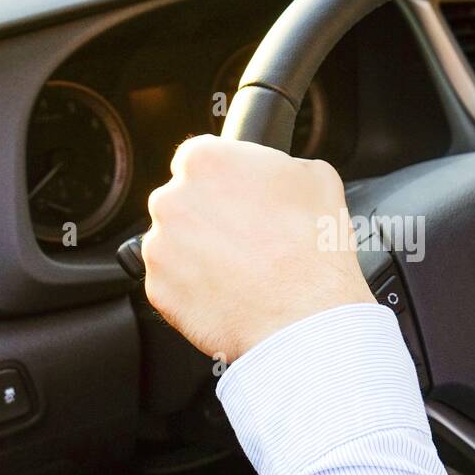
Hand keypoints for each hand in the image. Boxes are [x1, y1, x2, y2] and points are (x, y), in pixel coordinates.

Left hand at [142, 135, 374, 361]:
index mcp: (205, 160)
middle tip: (248, 237)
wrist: (305, 317)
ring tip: (242, 269)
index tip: (242, 198)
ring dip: (200, 252)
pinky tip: (230, 292)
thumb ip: (280, 164)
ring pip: (176, 242)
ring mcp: (160, 246)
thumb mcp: (317, 178)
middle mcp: (171, 198)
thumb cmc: (314, 249)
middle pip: (184, 200)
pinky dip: (195, 287)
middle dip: (210, 215)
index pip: (202, 157)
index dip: (227, 179)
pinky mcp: (158, 289)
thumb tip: (275, 172)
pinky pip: (173, 282)